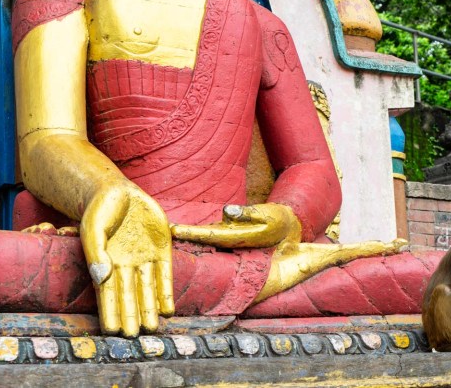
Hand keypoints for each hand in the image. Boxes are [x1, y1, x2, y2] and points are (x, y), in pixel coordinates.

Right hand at [81, 184, 173, 336]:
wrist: (118, 192)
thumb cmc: (100, 211)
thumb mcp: (93, 228)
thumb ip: (96, 251)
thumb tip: (100, 276)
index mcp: (107, 263)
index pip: (108, 292)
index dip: (110, 311)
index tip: (111, 330)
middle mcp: (127, 266)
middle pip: (129, 295)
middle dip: (132, 315)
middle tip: (134, 336)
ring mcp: (145, 259)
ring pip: (148, 289)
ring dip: (150, 309)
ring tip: (153, 328)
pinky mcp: (162, 250)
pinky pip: (165, 274)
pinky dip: (166, 292)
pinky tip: (168, 309)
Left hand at [170, 203, 301, 248]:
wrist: (290, 228)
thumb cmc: (280, 220)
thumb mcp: (269, 215)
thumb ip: (248, 214)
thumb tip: (226, 211)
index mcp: (239, 238)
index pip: (210, 236)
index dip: (191, 234)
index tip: (174, 230)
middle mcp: (231, 239)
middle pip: (201, 238)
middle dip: (182, 236)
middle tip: (160, 232)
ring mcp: (230, 236)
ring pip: (203, 237)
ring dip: (186, 235)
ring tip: (164, 230)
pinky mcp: (231, 231)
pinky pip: (210, 233)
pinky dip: (195, 232)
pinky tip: (180, 231)